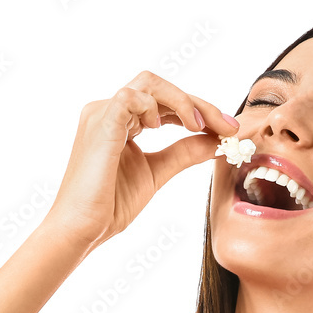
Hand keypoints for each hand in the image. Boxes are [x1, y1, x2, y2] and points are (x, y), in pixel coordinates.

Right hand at [46, 70, 239, 250]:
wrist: (82, 228)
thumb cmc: (110, 205)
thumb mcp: (157, 172)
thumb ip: (185, 153)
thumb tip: (218, 141)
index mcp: (121, 122)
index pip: (166, 104)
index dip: (200, 111)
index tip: (230, 130)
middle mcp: (109, 111)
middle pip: (160, 88)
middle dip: (199, 103)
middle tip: (227, 127)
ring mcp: (102, 114)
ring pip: (148, 83)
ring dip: (182, 101)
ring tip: (198, 126)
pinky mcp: (99, 124)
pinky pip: (129, 97)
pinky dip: (154, 107)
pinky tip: (163, 128)